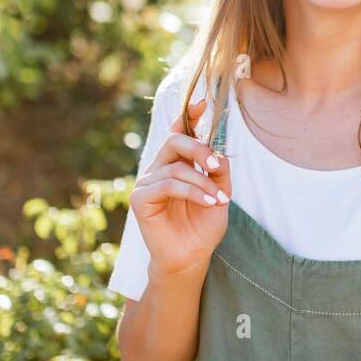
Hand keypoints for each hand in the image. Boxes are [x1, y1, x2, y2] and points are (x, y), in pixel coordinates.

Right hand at [129, 97, 232, 280]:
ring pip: (176, 167)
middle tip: (216, 165)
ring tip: (219, 200)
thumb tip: (217, 153)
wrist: (192, 256)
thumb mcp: (220, 193)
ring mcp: (147, 183)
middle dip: (199, 149)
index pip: (179, 133)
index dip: (188, 116)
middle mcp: (159, 168)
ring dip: (203, 182)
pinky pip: (168, 185)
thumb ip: (219, 171)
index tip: (203, 103)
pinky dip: (193, 191)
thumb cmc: (203, 226)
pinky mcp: (140, 199)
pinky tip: (209, 202)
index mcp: (177, 163)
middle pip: (174, 141)